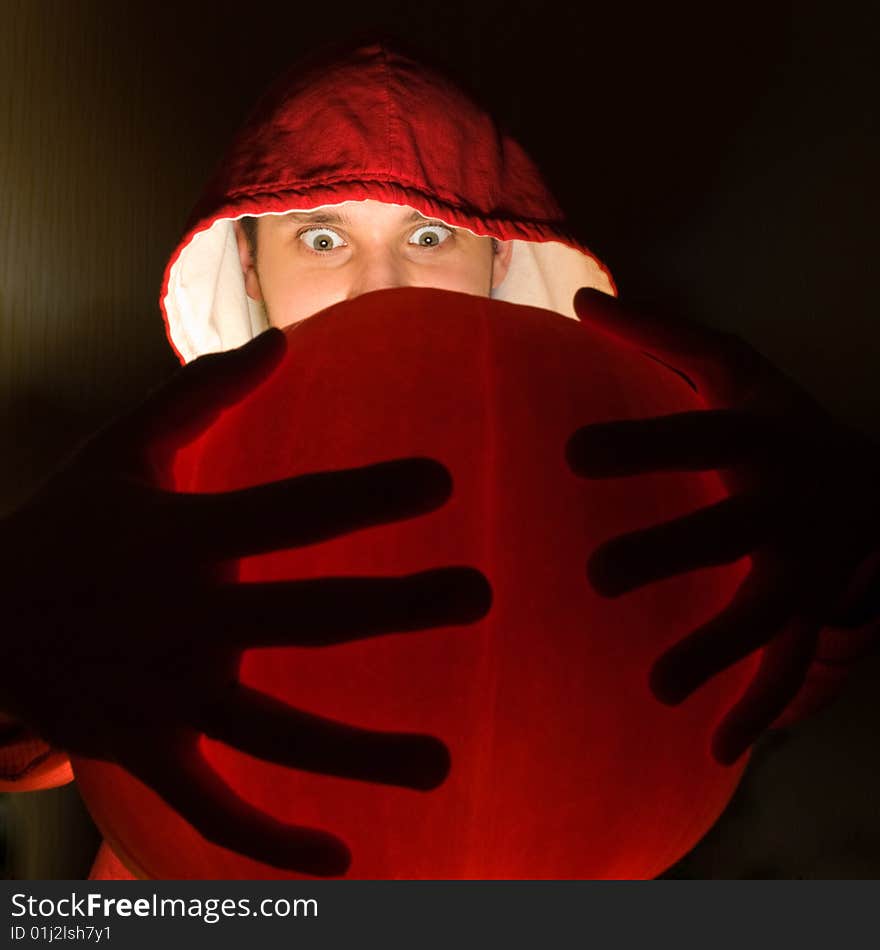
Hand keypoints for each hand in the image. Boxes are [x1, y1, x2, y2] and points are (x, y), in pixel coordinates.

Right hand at [0, 328, 490, 873]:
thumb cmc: (67, 524)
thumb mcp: (122, 449)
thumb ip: (199, 391)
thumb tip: (279, 335)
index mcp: (182, 537)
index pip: (291, 512)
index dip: (366, 496)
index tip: (442, 483)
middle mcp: (178, 618)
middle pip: (304, 618)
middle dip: (394, 607)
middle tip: (480, 595)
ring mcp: (160, 696)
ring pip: (272, 732)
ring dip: (357, 751)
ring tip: (442, 764)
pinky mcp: (144, 753)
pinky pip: (211, 809)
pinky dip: (268, 842)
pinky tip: (341, 857)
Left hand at [566, 288, 879, 764]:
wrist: (875, 480)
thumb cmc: (783, 420)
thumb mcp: (736, 366)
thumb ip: (662, 333)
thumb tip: (582, 297)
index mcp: (760, 437)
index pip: (699, 436)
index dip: (643, 444)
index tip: (572, 453)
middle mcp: (787, 502)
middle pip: (731, 531)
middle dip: (672, 553)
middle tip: (598, 576)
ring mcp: (806, 565)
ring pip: (766, 612)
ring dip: (717, 649)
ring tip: (659, 686)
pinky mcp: (813, 610)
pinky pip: (791, 664)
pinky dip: (762, 707)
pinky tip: (718, 748)